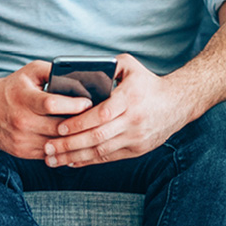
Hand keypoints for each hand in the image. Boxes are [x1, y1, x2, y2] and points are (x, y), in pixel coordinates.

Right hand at [0, 60, 92, 159]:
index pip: (52, 104)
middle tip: (97, 120)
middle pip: (58, 127)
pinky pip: (48, 154)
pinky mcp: (21, 152)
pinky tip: (73, 143)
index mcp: (24, 99)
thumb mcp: (30, 72)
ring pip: (56, 144)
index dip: (74, 105)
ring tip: (88, 133)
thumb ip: (53, 71)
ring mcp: (21, 139)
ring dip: (73, 140)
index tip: (89, 102)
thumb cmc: (12, 87)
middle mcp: (21, 121)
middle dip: (80, 125)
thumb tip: (80, 78)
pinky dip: (62, 150)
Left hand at [44, 54, 185, 166]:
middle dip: (70, 144)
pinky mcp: (137, 149)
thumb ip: (107, 65)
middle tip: (47, 147)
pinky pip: (108, 158)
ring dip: (74, 156)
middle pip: (98, 136)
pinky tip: (70, 161)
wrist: (177, 104)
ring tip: (52, 159)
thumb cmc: (147, 82)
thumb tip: (80, 70)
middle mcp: (134, 120)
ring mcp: (136, 137)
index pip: (102, 114)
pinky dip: (88, 160)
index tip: (59, 127)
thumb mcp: (130, 65)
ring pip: (101, 151)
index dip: (79, 123)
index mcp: (130, 97)